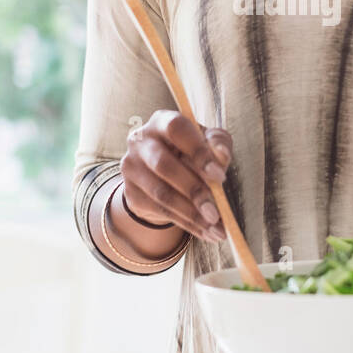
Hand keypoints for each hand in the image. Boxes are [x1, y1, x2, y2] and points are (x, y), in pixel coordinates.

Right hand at [120, 110, 231, 241]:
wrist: (166, 175)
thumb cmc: (192, 152)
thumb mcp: (210, 142)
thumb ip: (218, 144)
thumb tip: (220, 155)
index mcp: (162, 121)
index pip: (176, 129)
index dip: (198, 152)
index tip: (220, 176)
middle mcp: (140, 141)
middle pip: (164, 166)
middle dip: (194, 191)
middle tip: (216, 213)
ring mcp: (131, 167)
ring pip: (161, 194)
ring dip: (191, 214)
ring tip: (216, 229)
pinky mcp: (131, 193)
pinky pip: (160, 211)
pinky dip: (186, 223)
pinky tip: (205, 231)